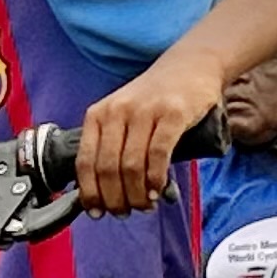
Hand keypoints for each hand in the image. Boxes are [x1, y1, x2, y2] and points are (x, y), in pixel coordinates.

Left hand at [76, 58, 218, 214]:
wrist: (191, 65)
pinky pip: (158, 154)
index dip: (90, 193)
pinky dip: (156, 179)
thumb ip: (111, 145)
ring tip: (145, 205)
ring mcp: (145, 111)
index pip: (85, 162)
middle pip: (108, 169)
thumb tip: (103, 192)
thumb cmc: (155, 98)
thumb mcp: (123, 115)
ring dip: (137, 194)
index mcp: (98, 114)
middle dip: (115, 199)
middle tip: (126, 212)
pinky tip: (158, 190)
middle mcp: (117, 111)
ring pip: (131, 166)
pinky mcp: (173, 113)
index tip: (96, 212)